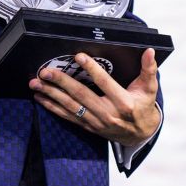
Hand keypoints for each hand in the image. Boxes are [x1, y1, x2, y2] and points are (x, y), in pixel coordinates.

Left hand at [29, 48, 160, 146]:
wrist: (140, 133)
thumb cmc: (143, 106)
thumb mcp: (150, 88)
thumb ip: (149, 69)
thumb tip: (149, 51)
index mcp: (123, 102)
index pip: (105, 83)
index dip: (91, 69)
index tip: (79, 56)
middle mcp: (108, 114)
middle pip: (81, 95)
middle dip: (62, 82)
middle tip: (46, 71)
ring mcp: (96, 122)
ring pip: (70, 107)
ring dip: (51, 95)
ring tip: (36, 84)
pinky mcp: (88, 127)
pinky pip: (67, 117)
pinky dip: (53, 107)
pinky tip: (41, 98)